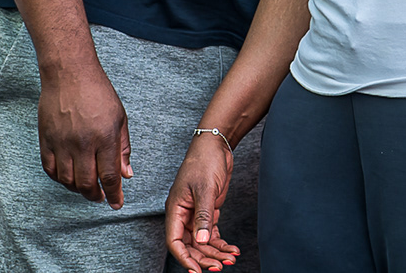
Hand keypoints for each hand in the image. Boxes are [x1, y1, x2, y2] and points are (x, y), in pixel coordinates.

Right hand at [37, 61, 131, 206]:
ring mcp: (62, 143)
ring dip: (77, 189)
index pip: (109, 176)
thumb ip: (123, 148)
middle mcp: (82, 143)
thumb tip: (126, 174)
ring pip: (67, 180)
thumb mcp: (120, 117)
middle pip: (86, 183)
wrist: (69, 74)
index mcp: (105, 137)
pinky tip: (68, 178)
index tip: (117, 204)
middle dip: (95, 195)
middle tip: (100, 197)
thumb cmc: (99, 93)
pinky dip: (59, 179)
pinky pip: (50, 170)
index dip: (114, 194)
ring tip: (86, 187)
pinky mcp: (46, 140)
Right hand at [166, 133, 239, 271]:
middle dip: (205, 258)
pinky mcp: (208, 211)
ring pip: (202, 241)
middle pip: (191, 245)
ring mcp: (196, 214)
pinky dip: (221, 242)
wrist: (216, 145)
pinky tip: (231, 249)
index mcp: (175, 210)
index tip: (197, 271)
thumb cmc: (205, 161)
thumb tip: (201, 241)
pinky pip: (212, 233)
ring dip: (215, 252)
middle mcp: (183, 215)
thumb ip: (203, 215)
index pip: (175, 242)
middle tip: (221, 267)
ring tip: (231, 259)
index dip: (185, 258)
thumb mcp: (205, 188)